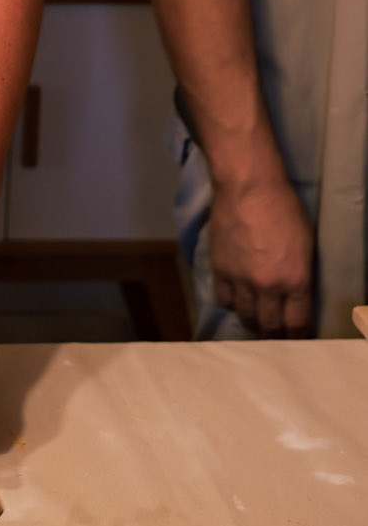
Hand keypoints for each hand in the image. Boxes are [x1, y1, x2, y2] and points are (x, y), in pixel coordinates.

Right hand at [208, 175, 313, 333]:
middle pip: (270, 326)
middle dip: (274, 334)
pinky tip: (235, 298)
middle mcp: (269, 286)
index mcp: (296, 280)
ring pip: (246, 316)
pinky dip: (230, 303)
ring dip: (252, 321)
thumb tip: (295, 297)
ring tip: (255, 319)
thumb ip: (301, 276)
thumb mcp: (306, 245)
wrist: (249, 187)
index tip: (295, 339)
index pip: (297, 324)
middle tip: (275, 335)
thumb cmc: (284, 208)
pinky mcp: (220, 270)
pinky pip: (223, 299)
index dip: (296, 336)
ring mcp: (241, 280)